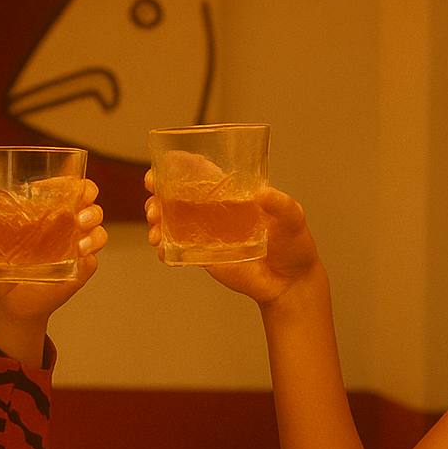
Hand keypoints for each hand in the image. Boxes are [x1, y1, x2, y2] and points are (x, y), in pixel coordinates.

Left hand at [0, 179, 106, 363]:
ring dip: (94, 231)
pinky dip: (89, 257)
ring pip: (99, 231)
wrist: (6, 305)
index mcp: (50, 215)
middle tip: (78, 211)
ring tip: (79, 239)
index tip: (53, 185)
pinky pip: (92, 261)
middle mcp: (67, 229)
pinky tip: (79, 255)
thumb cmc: (2, 269)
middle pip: (92, 205)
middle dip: (90, 202)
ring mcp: (75, 250)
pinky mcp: (79, 272)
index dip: (70, 181)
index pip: (70, 189)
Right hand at [143, 170, 320, 307]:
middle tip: (154, 203)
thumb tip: (262, 194)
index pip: (200, 173)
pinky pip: (178, 252)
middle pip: (176, 197)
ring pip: (171, 223)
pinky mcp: (205, 257)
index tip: (161, 167)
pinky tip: (163, 253)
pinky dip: (165, 252)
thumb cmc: (294, 245)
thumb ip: (280, 205)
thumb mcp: (293, 218)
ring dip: (156, 223)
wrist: (291, 282)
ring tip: (156, 231)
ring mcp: (207, 235)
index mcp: (232, 194)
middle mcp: (215, 211)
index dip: (178, 167)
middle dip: (157, 196)